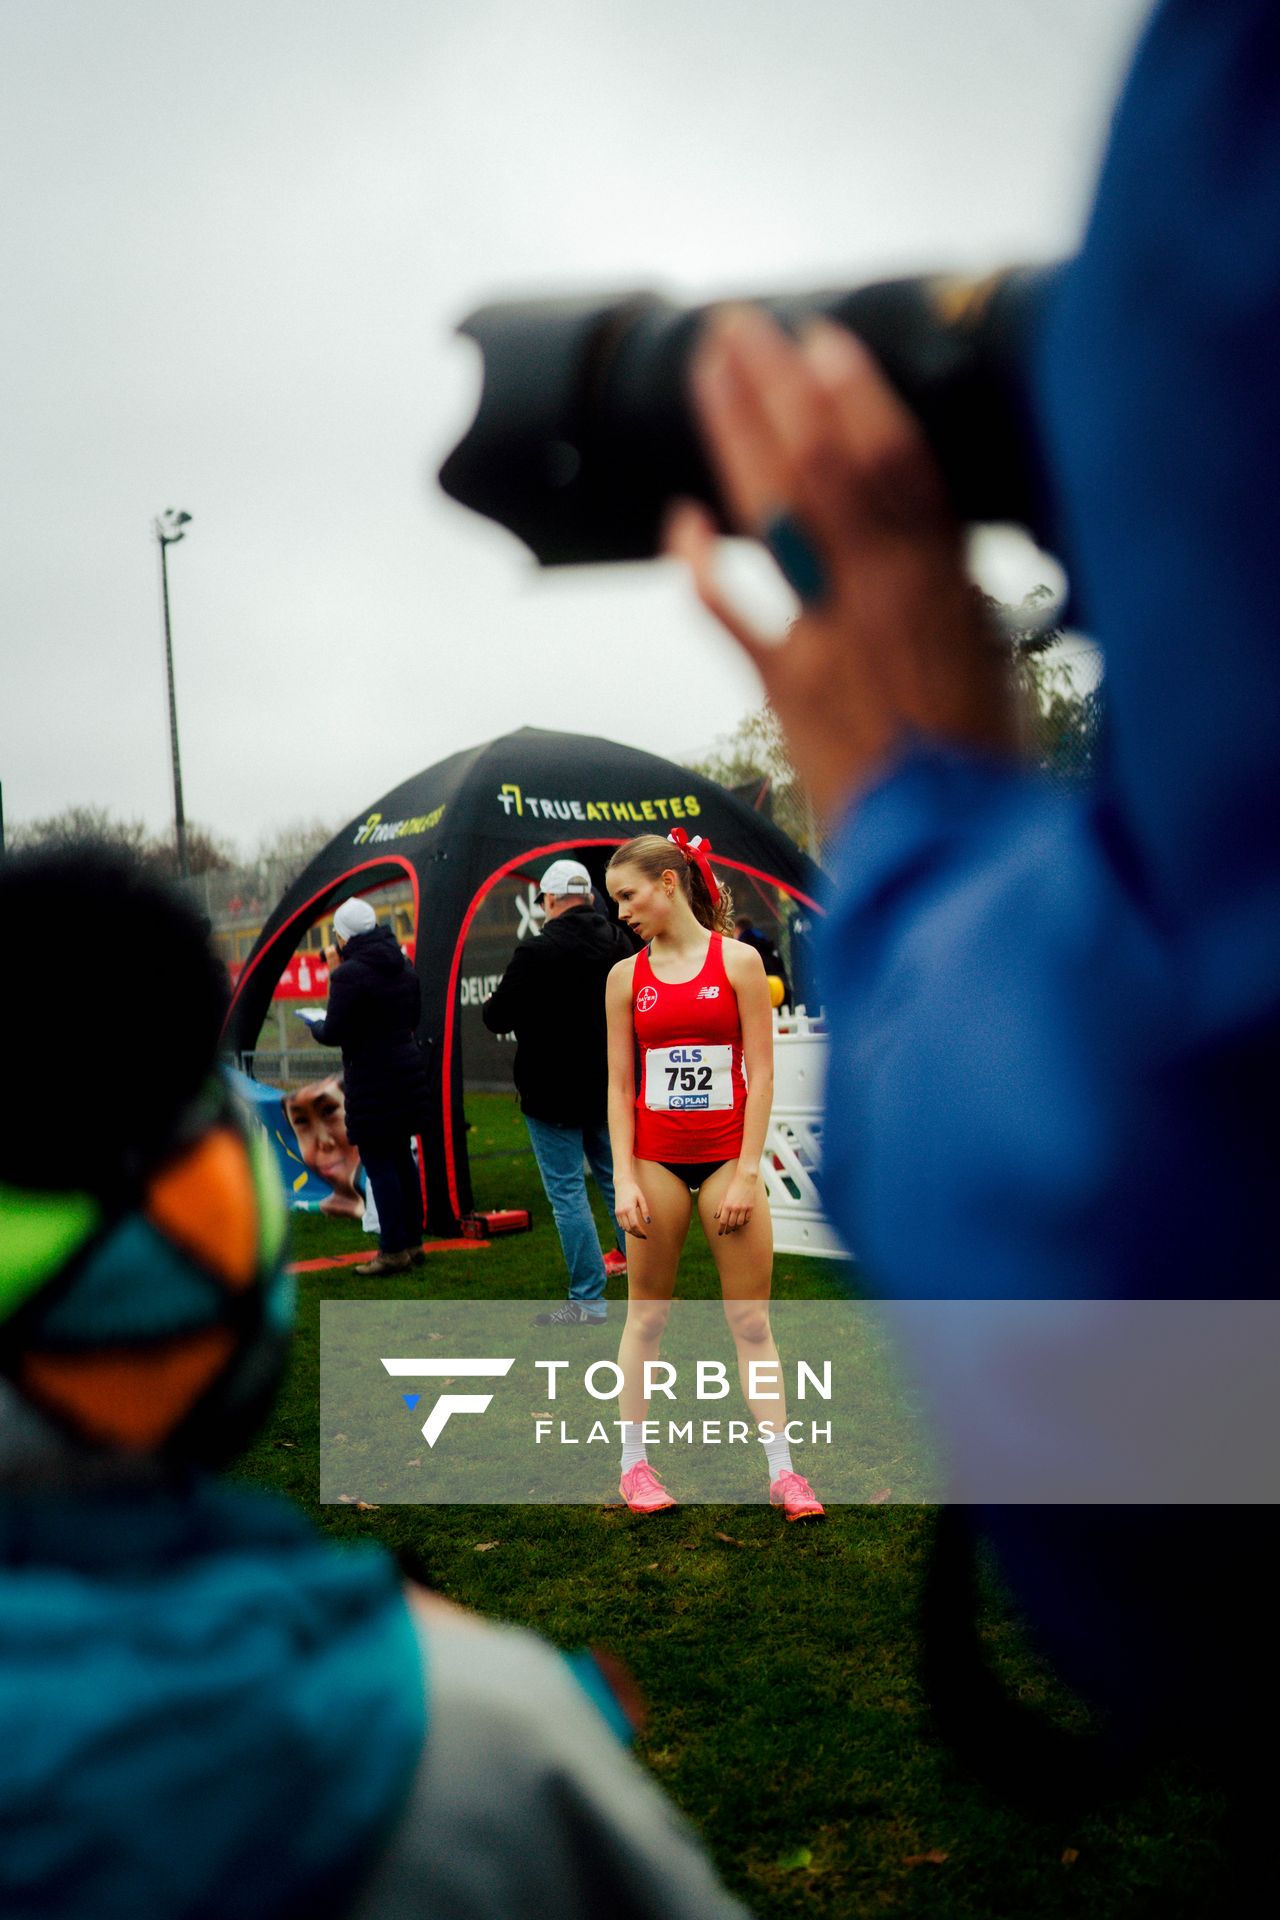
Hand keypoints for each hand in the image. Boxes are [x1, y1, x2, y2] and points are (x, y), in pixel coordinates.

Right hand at [615, 1178, 650, 1238]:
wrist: (622, 1183)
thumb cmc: (633, 1190)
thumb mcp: (641, 1199)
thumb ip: (645, 1211)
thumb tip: (648, 1222)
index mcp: (629, 1208)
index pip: (634, 1225)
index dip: (640, 1232)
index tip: (646, 1235)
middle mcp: (622, 1212)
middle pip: (629, 1228)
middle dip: (637, 1234)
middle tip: (643, 1236)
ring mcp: (618, 1213)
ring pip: (624, 1228)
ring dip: (632, 1232)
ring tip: (639, 1233)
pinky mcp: (616, 1213)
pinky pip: (621, 1224)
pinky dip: (626, 1228)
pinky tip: (632, 1228)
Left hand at [669, 308, 1014, 822]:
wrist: (953, 855)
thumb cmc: (984, 763)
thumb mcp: (993, 655)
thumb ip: (949, 588)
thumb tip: (919, 531)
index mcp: (949, 584)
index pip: (899, 467)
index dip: (855, 397)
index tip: (820, 340)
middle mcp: (886, 599)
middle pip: (823, 470)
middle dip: (777, 392)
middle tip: (738, 328)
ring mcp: (831, 642)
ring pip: (776, 522)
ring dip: (736, 441)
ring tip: (708, 378)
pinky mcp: (789, 695)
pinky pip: (735, 620)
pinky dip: (703, 570)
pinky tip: (680, 521)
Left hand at [714, 1167, 757, 1235]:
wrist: (745, 1179)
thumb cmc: (733, 1187)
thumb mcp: (724, 1196)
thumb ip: (720, 1207)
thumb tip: (716, 1217)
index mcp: (727, 1205)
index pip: (722, 1221)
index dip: (720, 1228)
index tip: (720, 1233)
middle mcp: (735, 1208)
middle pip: (731, 1224)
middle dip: (728, 1230)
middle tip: (727, 1232)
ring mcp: (744, 1208)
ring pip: (740, 1223)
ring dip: (736, 1227)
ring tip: (734, 1228)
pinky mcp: (750, 1207)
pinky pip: (747, 1219)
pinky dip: (744, 1223)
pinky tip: (742, 1223)